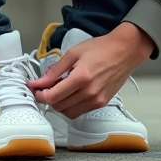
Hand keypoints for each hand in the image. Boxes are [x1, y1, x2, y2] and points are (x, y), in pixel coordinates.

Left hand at [27, 24, 153, 117]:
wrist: (125, 51)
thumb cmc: (100, 48)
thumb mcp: (73, 53)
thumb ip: (54, 70)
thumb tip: (38, 82)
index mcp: (81, 78)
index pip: (53, 96)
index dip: (40, 94)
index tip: (35, 88)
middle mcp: (89, 93)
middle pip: (59, 106)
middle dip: (48, 98)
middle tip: (46, 87)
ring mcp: (97, 100)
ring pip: (69, 113)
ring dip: (60, 104)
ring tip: (60, 89)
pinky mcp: (102, 103)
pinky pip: (80, 111)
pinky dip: (71, 105)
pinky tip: (72, 93)